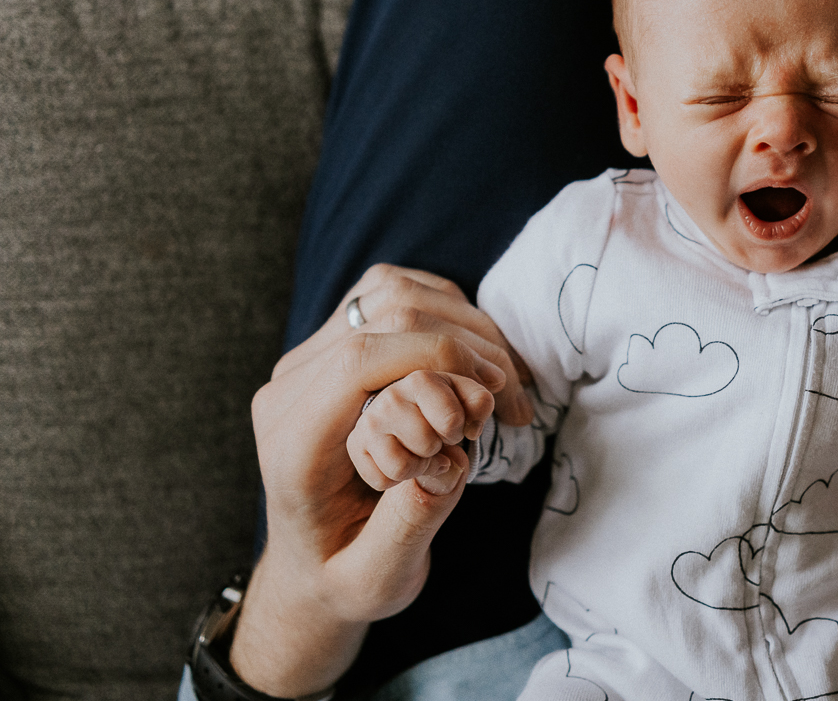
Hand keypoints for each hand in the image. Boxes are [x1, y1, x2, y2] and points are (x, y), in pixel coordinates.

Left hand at [230, 265, 530, 696]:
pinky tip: (476, 362)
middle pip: (382, 311)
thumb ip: (408, 527)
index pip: (357, 359)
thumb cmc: (346, 575)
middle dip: (466, 342)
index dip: (435, 356)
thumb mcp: (376, 580)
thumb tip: (447, 464)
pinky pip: (395, 293)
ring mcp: (309, 357)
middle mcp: (291, 387)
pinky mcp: (334, 341)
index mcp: (292, 443)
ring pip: (392, 291)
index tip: (492, 393)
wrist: (313, 561)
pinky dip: (450, 314)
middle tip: (513, 398)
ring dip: (464, 323)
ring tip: (502, 381)